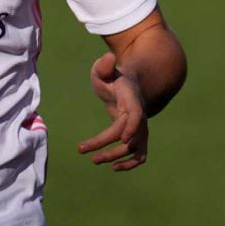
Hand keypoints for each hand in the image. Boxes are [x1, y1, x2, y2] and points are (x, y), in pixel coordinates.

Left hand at [78, 52, 148, 171]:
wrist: (131, 87)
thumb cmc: (113, 79)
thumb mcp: (104, 70)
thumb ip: (103, 65)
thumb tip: (109, 58)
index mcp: (132, 100)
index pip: (137, 115)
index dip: (132, 127)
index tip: (123, 139)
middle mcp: (140, 117)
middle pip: (128, 136)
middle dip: (108, 146)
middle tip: (82, 149)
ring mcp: (141, 129)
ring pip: (134, 149)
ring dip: (116, 157)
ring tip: (94, 160)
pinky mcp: (139, 137)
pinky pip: (140, 155)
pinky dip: (131, 164)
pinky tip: (114, 167)